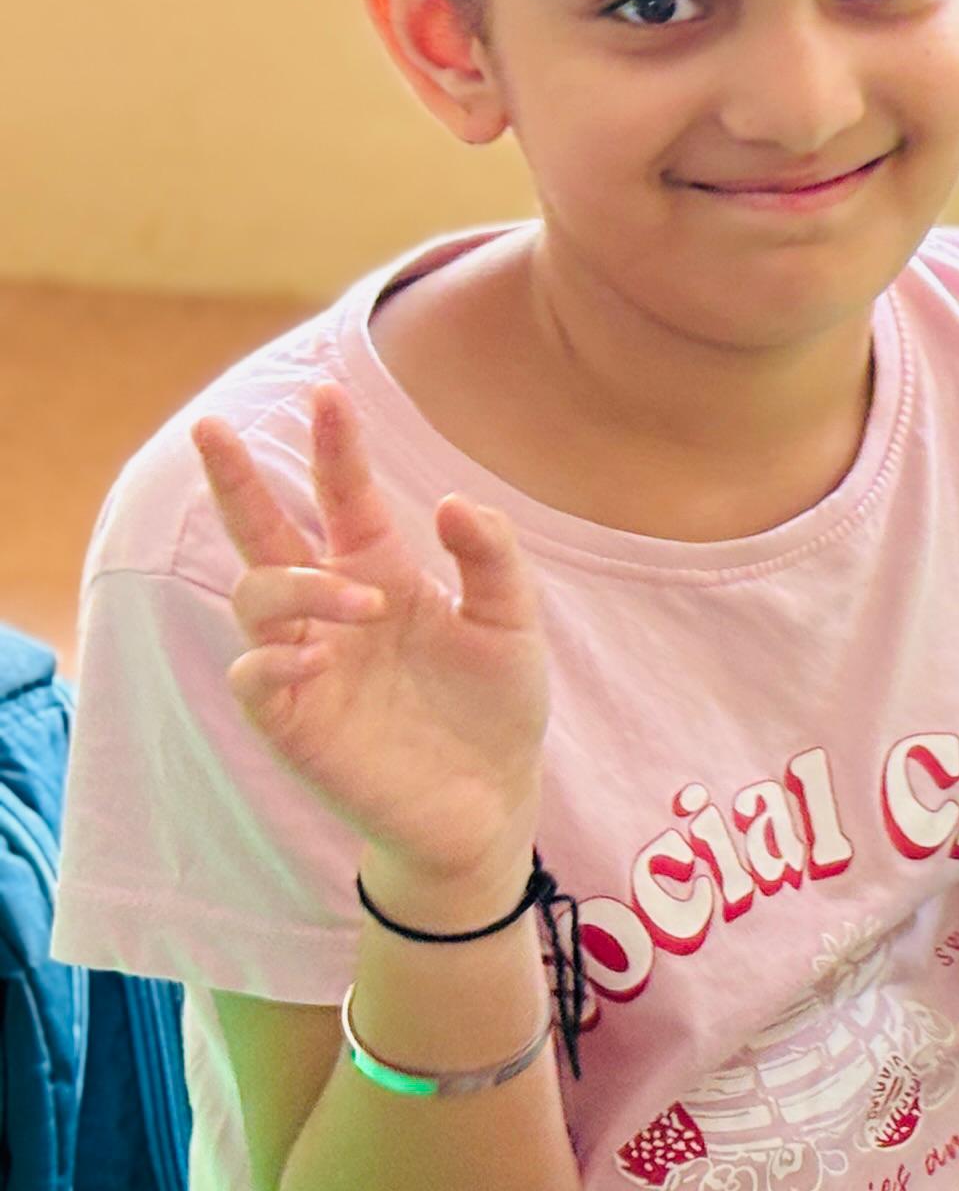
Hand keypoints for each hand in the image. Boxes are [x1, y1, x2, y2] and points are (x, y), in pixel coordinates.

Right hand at [196, 385, 548, 893]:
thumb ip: (492, 558)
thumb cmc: (494, 705)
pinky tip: (311, 654)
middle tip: (213, 427)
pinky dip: (274, 657)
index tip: (327, 391)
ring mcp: (306, 664)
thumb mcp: (512, 621)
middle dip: (236, 480)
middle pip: (263, 533)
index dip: (334, 446)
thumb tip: (451, 502)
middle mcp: (332, 610)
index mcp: (381, 572)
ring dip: (300, 586)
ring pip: (257, 598)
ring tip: (362, 602)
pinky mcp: (294, 722)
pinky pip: (256, 676)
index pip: (344, 497)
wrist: (492, 798)